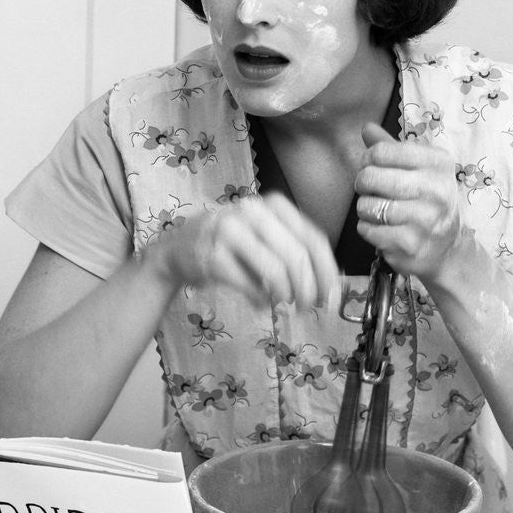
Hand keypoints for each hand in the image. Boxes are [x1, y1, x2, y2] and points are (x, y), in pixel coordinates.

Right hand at [143, 191, 338, 308]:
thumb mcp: (267, 236)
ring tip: (283, 304)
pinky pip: (250, 285)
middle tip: (308, 307)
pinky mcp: (213, 256)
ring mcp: (231, 231)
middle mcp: (254, 212)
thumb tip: (329, 287)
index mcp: (275, 205)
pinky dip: (260, 300)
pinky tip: (259, 302)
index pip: (314, 239)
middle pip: (297, 257)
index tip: (331, 298)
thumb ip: (296, 252)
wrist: (181, 247)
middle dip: (309, 290)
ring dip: (286, 296)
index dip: (328, 272)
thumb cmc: (233, 244)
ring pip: (276, 271)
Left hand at [355, 122, 465, 284]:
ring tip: (378, 211)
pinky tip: (382, 228)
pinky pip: (367, 230)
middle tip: (370, 190)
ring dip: (365, 209)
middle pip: (371, 177)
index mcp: (437, 163)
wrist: (447, 248)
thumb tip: (366, 127)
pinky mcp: (409, 244)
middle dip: (363, 184)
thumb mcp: (418, 169)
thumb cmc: (427, 202)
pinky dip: (367, 229)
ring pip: (367, 206)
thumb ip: (390, 147)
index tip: (372, 166)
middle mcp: (435, 190)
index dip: (368, 158)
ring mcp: (424, 220)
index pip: (382, 151)